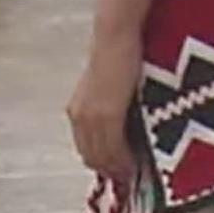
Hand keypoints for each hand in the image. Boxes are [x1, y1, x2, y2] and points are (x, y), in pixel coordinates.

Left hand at [68, 37, 143, 180]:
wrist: (117, 36)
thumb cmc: (120, 54)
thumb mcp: (111, 87)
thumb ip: (113, 107)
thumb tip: (127, 128)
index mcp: (78, 111)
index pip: (87, 149)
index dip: (104, 163)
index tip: (122, 170)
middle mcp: (78, 117)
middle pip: (91, 157)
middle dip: (110, 170)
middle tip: (131, 176)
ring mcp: (91, 118)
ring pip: (101, 158)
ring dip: (118, 169)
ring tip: (136, 173)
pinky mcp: (106, 116)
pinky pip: (114, 151)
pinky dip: (124, 162)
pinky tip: (136, 165)